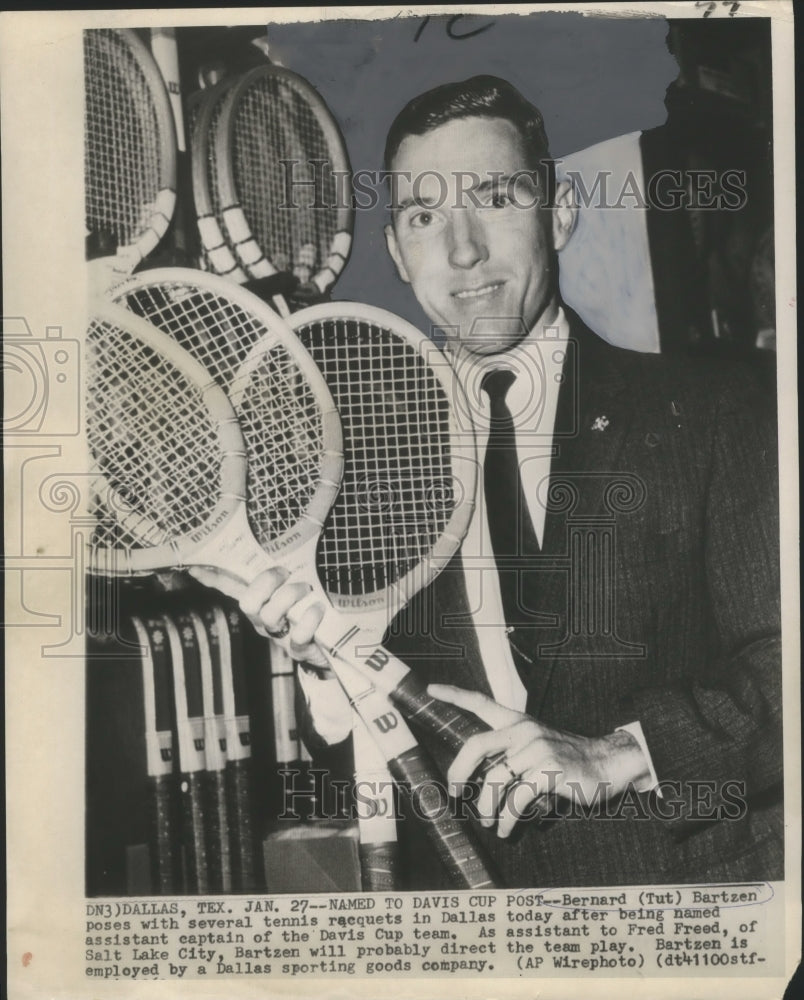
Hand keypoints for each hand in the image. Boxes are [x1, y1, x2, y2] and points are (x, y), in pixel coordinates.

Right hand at [189, 566, 328, 668]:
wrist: (331, 651)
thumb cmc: (309, 613)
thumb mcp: (295, 593)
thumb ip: (286, 577)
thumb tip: (283, 551)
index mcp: (260, 603)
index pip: (231, 588)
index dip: (213, 579)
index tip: (194, 569)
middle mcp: (264, 620)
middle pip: (248, 602)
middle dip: (265, 582)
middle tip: (286, 572)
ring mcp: (279, 636)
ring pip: (270, 615)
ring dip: (289, 595)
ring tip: (308, 589)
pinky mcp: (298, 649)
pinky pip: (298, 635)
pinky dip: (310, 619)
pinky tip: (318, 608)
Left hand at [428, 683, 650, 838]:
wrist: (608, 762)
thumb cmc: (569, 761)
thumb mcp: (538, 748)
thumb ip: (512, 757)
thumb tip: (482, 787)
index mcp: (518, 722)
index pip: (481, 702)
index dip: (455, 695)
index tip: (431, 689)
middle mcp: (524, 731)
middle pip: (476, 746)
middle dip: (458, 772)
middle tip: (455, 792)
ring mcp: (536, 749)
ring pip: (495, 780)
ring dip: (487, 807)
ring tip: (489, 822)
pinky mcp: (549, 770)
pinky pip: (517, 799)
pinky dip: (508, 819)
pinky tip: (507, 829)